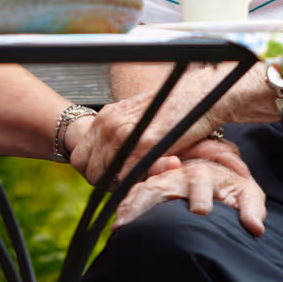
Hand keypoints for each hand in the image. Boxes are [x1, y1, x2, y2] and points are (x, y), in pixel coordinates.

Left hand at [68, 64, 242, 182]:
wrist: (204, 96)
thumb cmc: (177, 110)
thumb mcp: (140, 120)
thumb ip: (123, 138)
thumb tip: (112, 164)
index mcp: (107, 116)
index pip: (79, 155)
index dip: (93, 171)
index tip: (110, 177)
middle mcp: (109, 122)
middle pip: (85, 168)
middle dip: (101, 182)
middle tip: (123, 183)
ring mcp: (124, 133)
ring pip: (102, 175)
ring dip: (118, 185)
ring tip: (140, 179)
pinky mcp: (143, 145)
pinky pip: (126, 177)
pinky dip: (135, 183)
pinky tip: (151, 175)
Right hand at [116, 159, 266, 236]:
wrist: (222, 175)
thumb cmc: (235, 188)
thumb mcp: (248, 195)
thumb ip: (252, 209)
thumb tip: (255, 228)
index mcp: (203, 174)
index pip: (198, 183)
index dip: (200, 197)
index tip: (202, 212)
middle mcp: (179, 174)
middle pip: (161, 185)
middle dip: (150, 202)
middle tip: (137, 224)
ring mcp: (163, 179)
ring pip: (143, 189)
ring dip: (132, 206)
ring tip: (121, 227)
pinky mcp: (153, 186)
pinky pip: (135, 194)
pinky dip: (126, 208)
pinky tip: (118, 226)